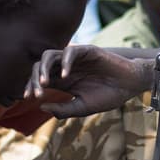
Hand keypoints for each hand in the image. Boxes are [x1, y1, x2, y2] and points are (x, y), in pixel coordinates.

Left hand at [24, 45, 154, 118]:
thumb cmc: (108, 96)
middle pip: (40, 67)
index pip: (39, 80)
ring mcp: (75, 59)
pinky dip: (64, 62)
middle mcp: (65, 68)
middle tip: (35, 94)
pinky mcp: (87, 51)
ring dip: (44, 69)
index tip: (28, 99)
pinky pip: (70, 52)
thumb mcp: (82, 107)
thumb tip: (40, 106)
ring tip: (45, 84)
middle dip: (34, 80)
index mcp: (63, 81)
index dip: (30, 87)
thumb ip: (63, 109)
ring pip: (49, 55)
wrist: (130, 86)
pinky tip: (65, 75)